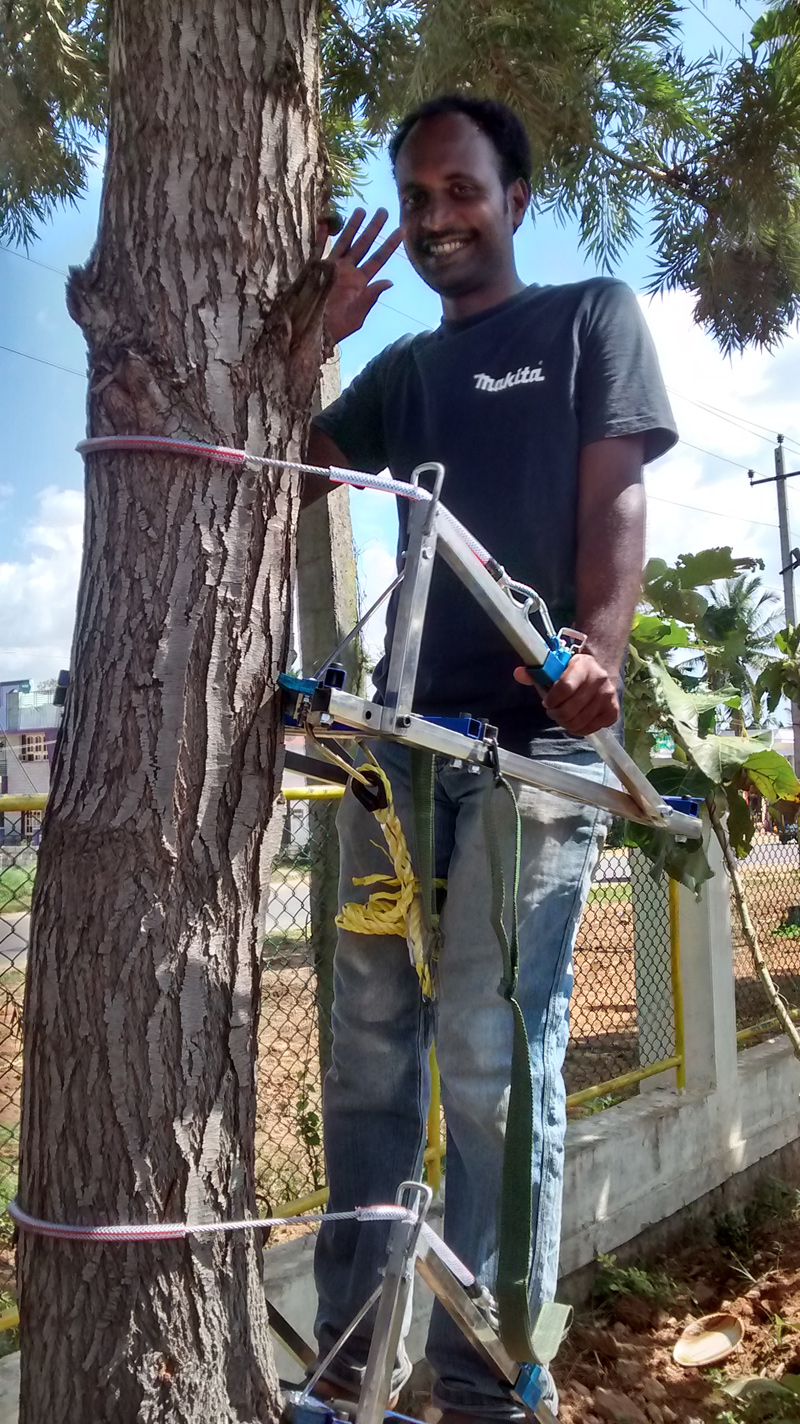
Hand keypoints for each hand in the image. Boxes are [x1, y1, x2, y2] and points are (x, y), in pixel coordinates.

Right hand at [318, 207, 402, 344]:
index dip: (389, 245)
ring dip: (352, 226)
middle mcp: (348, 272)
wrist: (312, 333)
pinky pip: (319, 248)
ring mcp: (332, 268)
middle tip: (383, 210)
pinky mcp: (315, 269)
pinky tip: (327, 222)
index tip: (401, 230)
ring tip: (361, 209)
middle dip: (373, 228)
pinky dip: (322, 235)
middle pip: (363, 245)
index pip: (378, 259)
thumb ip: (371, 297)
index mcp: (360, 283)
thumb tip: (389, 281)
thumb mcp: (356, 316)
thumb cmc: (336, 329)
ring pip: (345, 242)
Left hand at [513, 653, 618, 737]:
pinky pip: (589, 729)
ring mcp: (608, 697)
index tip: (547, 701)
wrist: (597, 673)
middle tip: (553, 710)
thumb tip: (519, 674)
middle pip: (570, 710)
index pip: (565, 688)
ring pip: (578, 722)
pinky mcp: (613, 712)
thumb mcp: (556, 667)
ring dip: (566, 723)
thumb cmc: (571, 672)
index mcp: (583, 665)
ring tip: (563, 715)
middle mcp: (599, 679)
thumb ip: (537, 672)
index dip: (552, 699)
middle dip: (556, 714)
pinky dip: (579, 729)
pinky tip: (576, 719)